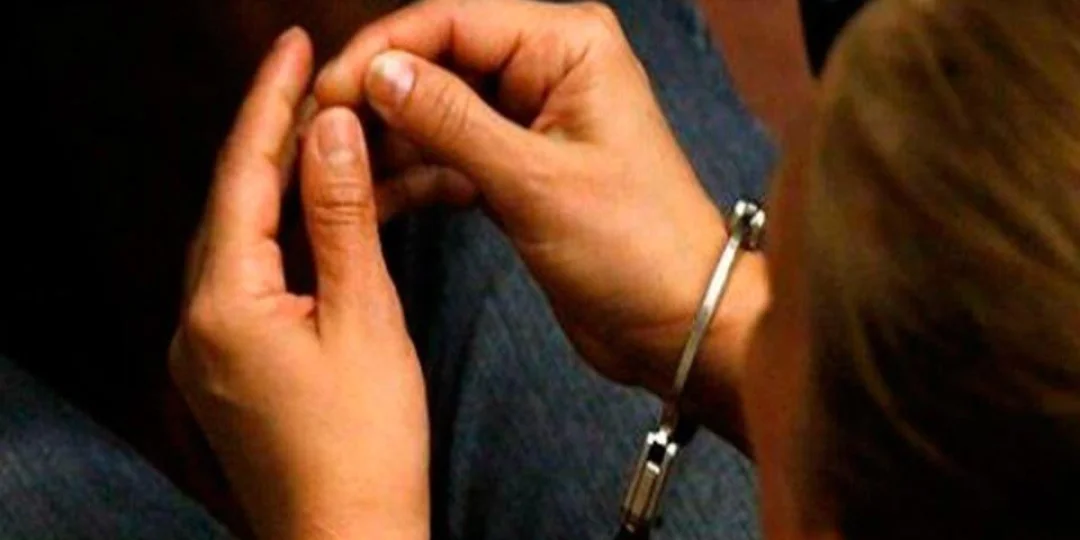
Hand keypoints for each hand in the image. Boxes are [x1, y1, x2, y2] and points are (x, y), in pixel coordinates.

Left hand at [169, 28, 427, 539]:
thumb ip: (342, 219)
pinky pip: (256, 276)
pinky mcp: (233, 364)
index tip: (295, 44)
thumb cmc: (362, 448)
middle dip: (276, 134)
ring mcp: (211, 345)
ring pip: (247, 236)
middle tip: (320, 78)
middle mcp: (199, 319)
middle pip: (235, 199)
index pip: (242, 175)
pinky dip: (292, 238)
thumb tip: (330, 130)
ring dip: (289, 186)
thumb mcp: (365, 319)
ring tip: (338, 140)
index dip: (270, 102)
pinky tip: (329, 218)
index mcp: (224, 303)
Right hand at [315, 0, 768, 419]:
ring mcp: (529, 120)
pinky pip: (448, 155)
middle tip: (318, 140)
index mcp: (567, 45)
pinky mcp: (516, 168)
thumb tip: (376, 71)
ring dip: (387, 141)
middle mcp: (547, 69)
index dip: (381, 52)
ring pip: (435, 112)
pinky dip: (413, 175)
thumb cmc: (635, 246)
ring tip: (331, 174)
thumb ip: (452, 122)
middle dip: (376, 99)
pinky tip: (372, 200)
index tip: (325, 93)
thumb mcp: (535, 181)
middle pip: (437, 62)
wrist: (678, 323)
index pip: (451, 21)